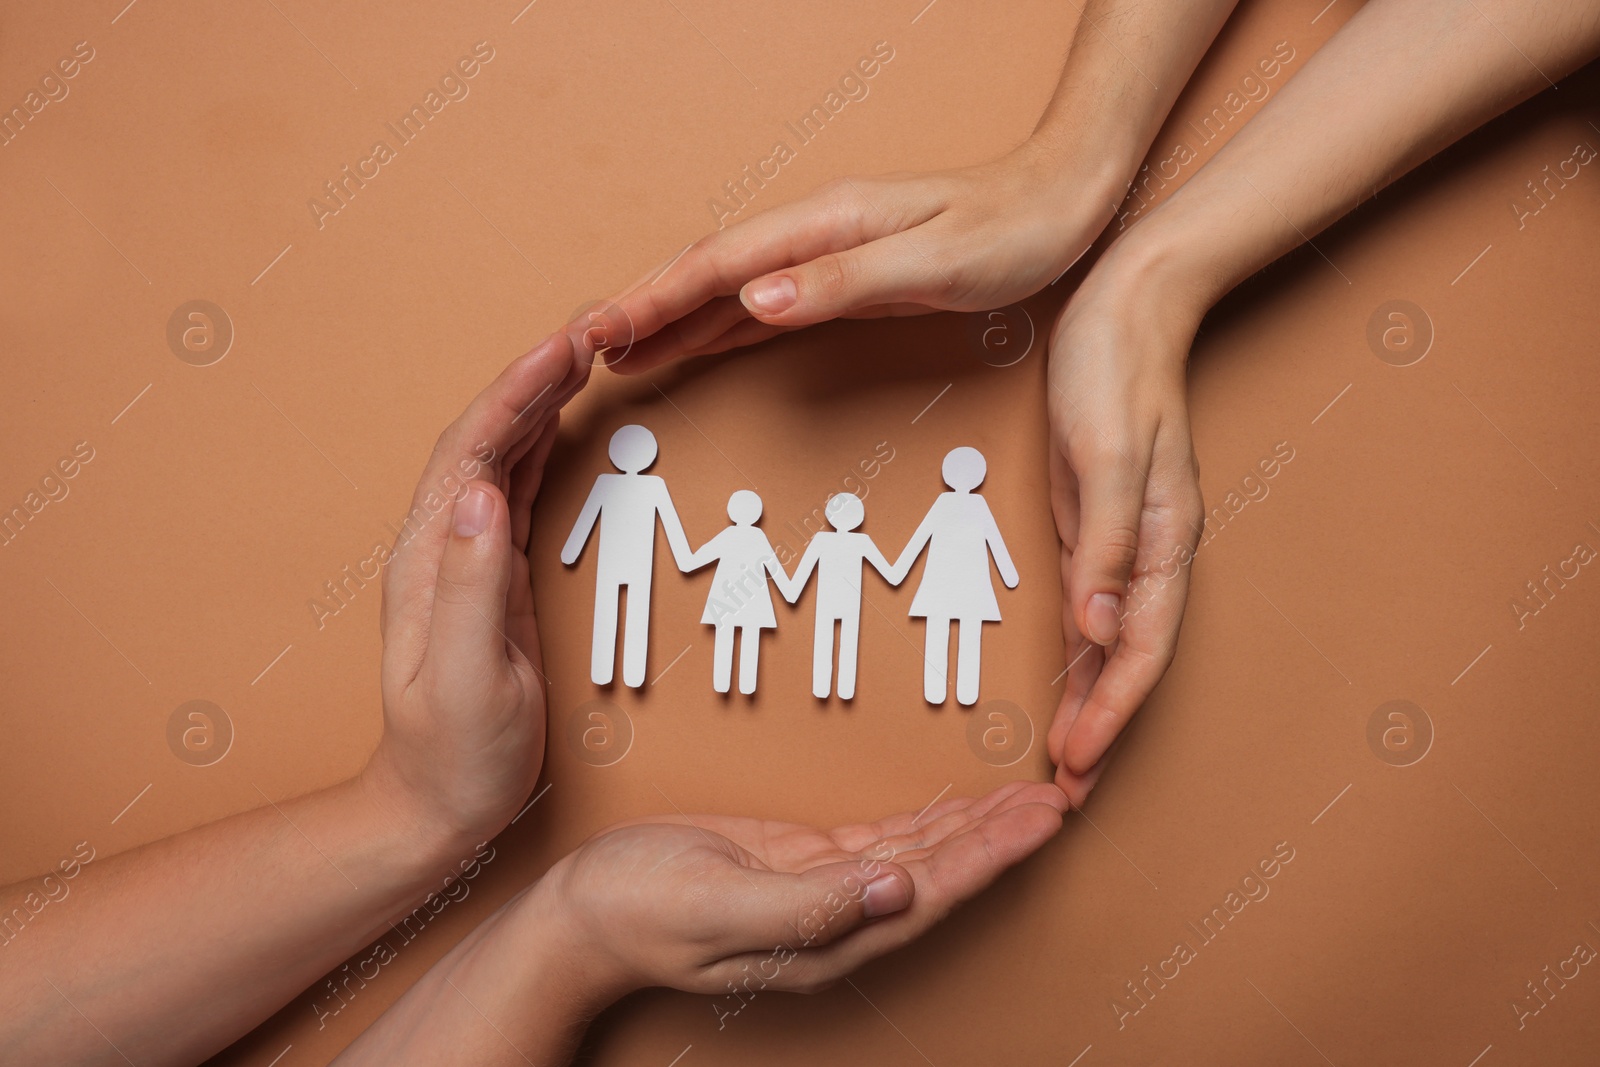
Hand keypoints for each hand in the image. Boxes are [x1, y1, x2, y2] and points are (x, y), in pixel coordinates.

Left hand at [362, 333, 588, 849]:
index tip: (564, 347)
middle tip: (588, 329)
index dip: (517, 392)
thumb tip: (484, 492)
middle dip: (533, 376)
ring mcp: (466, 558)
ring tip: (581, 356)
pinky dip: (542, 445)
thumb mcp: (464, 673)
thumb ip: (471, 585)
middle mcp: (443, 545)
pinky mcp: (492, 576)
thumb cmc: (452, 752)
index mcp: (432, 558)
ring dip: (538, 401)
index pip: (474, 450)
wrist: (435, 803)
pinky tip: (562, 423)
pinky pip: (518, 490)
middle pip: (486, 436)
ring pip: (502, 454)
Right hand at [533, 781, 1068, 1003]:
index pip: (931, 894)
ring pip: (919, 855)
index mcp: (825, 939)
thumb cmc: (639, 911)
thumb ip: (809, 904)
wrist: (585, 912)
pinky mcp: (802, 862)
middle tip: (1062, 794)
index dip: (992, 857)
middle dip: (1002, 837)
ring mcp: (822, 891)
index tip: (1043, 818)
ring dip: (976, 826)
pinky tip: (960, 806)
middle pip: (941, 875)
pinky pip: (882, 840)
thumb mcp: (719, 903)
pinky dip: (927, 820)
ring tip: (1031, 796)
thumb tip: (898, 891)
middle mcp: (837, 920)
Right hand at [584, 142, 1124, 373]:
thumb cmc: (1012, 229)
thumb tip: (753, 301)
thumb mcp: (930, 261)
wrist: (1068, 198)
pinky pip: (767, 302)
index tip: (602, 334)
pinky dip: (723, 325)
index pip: (718, 266)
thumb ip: (839, 282)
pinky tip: (701, 343)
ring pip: (731, 289)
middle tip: (590, 352)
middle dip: (645, 310)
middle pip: (708, 273)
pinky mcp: (849, 274)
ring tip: (624, 354)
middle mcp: (817, 234)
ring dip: (675, 321)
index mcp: (825, 224)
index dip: (654, 301)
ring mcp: (829, 253)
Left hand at [1043, 241, 1205, 802]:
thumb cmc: (1116, 371)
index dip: (1111, 711)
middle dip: (1105, 722)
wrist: (1127, 304)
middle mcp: (1152, 551)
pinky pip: (1094, 602)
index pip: (1138, 649)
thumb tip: (1097, 628)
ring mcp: (1128, 539)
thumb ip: (1106, 545)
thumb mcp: (1107, 456)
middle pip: (1131, 658)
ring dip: (1093, 696)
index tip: (1078, 761)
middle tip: (1070, 784)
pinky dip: (1080, 649)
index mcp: (1164, 541)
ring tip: (1068, 751)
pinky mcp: (1100, 522)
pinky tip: (1067, 675)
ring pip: (1112, 638)